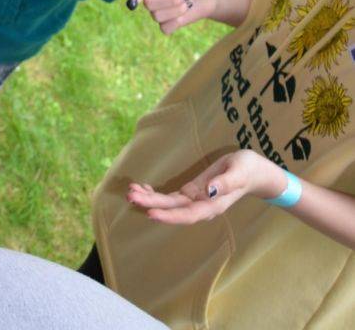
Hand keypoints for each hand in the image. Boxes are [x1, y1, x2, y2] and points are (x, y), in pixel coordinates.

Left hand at [127, 150, 285, 225]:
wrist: (254, 171)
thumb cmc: (248, 169)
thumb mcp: (239, 172)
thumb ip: (225, 183)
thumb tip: (209, 190)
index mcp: (213, 205)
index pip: (187, 214)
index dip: (169, 216)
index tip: (151, 214)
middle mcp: (201, 206)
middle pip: (173, 210)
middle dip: (151, 205)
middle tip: (131, 197)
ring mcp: (196, 200)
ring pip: (169, 204)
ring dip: (150, 199)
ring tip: (131, 192)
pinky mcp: (192, 192)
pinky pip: (172, 196)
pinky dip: (157, 193)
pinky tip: (143, 189)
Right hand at [128, 0, 219, 32]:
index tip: (132, 4)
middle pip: (149, 4)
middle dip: (169, 1)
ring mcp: (159, 10)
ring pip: (157, 17)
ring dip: (177, 10)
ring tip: (188, 2)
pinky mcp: (168, 23)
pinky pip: (165, 28)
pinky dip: (177, 22)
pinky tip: (185, 14)